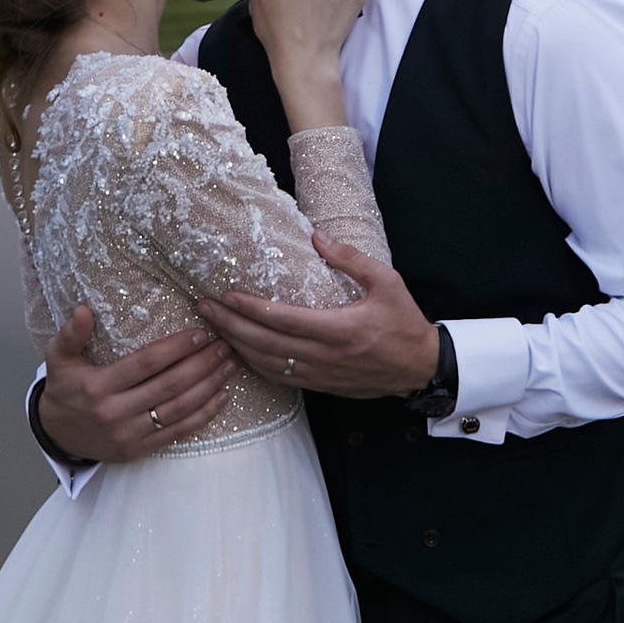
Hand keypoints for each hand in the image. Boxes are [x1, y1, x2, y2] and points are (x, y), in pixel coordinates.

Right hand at [36, 301, 231, 462]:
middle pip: (169, 386)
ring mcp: (129, 434)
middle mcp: (115, 412)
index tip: (200, 333)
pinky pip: (178, 432)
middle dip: (201, 365)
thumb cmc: (64, 390)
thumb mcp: (58, 359)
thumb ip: (70, 334)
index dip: (176, 348)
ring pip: (179, 409)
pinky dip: (204, 415)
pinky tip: (221, 397)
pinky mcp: (139, 449)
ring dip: (208, 387)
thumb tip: (82, 310)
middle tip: (223, 347)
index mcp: (98, 386)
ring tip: (228, 367)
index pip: (146, 364)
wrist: (57, 435)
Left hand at [201, 235, 441, 399]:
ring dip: (236, 347)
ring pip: (266, 364)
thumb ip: (350, 258)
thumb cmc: (404, 321)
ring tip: (212, 329)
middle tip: (204, 309)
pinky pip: (279, 377)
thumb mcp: (386, 281)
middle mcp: (325, 355)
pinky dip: (254, 365)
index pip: (283, 319)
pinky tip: (239, 352)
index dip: (250, 309)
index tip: (226, 295)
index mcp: (339, 329)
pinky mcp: (321, 386)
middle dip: (230, 326)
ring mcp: (320, 375)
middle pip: (264, 343)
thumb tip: (316, 236)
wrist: (420, 367)